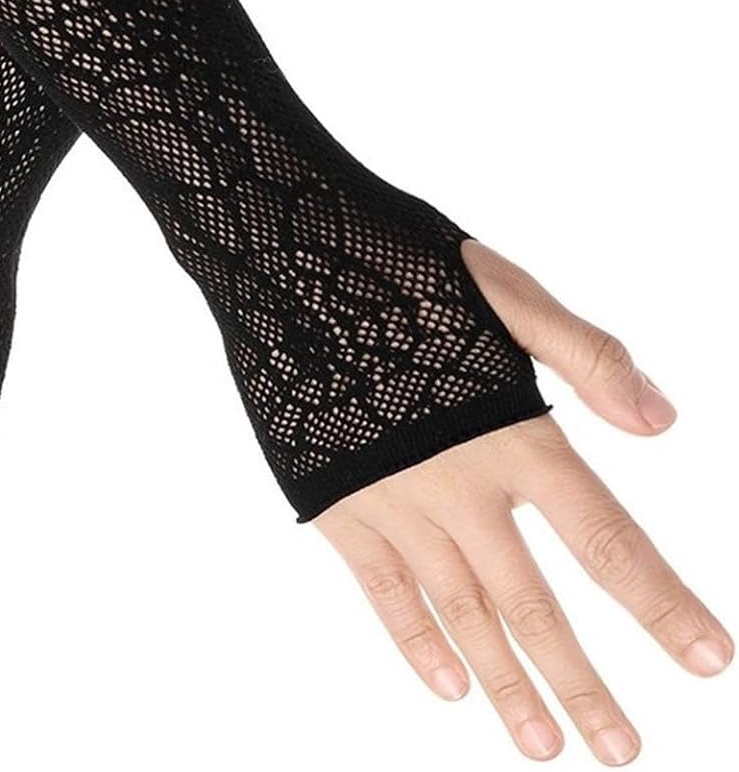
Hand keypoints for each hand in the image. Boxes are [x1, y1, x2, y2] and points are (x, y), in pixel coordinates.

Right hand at [316, 241, 732, 764]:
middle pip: (532, 604)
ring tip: (545, 748)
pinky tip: (448, 687)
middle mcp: (456, 483)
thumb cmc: (401, 267)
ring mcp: (392, 501)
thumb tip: (664, 422)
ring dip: (506, 685)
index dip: (659, 601)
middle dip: (582, 683)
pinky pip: (382, 590)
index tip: (706, 659)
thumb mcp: (506, 289)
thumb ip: (589, 355)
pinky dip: (416, 641)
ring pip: (460, 613)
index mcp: (510, 432)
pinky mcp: (337, 503)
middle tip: (623, 751)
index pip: (603, 536)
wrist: (286, 260)